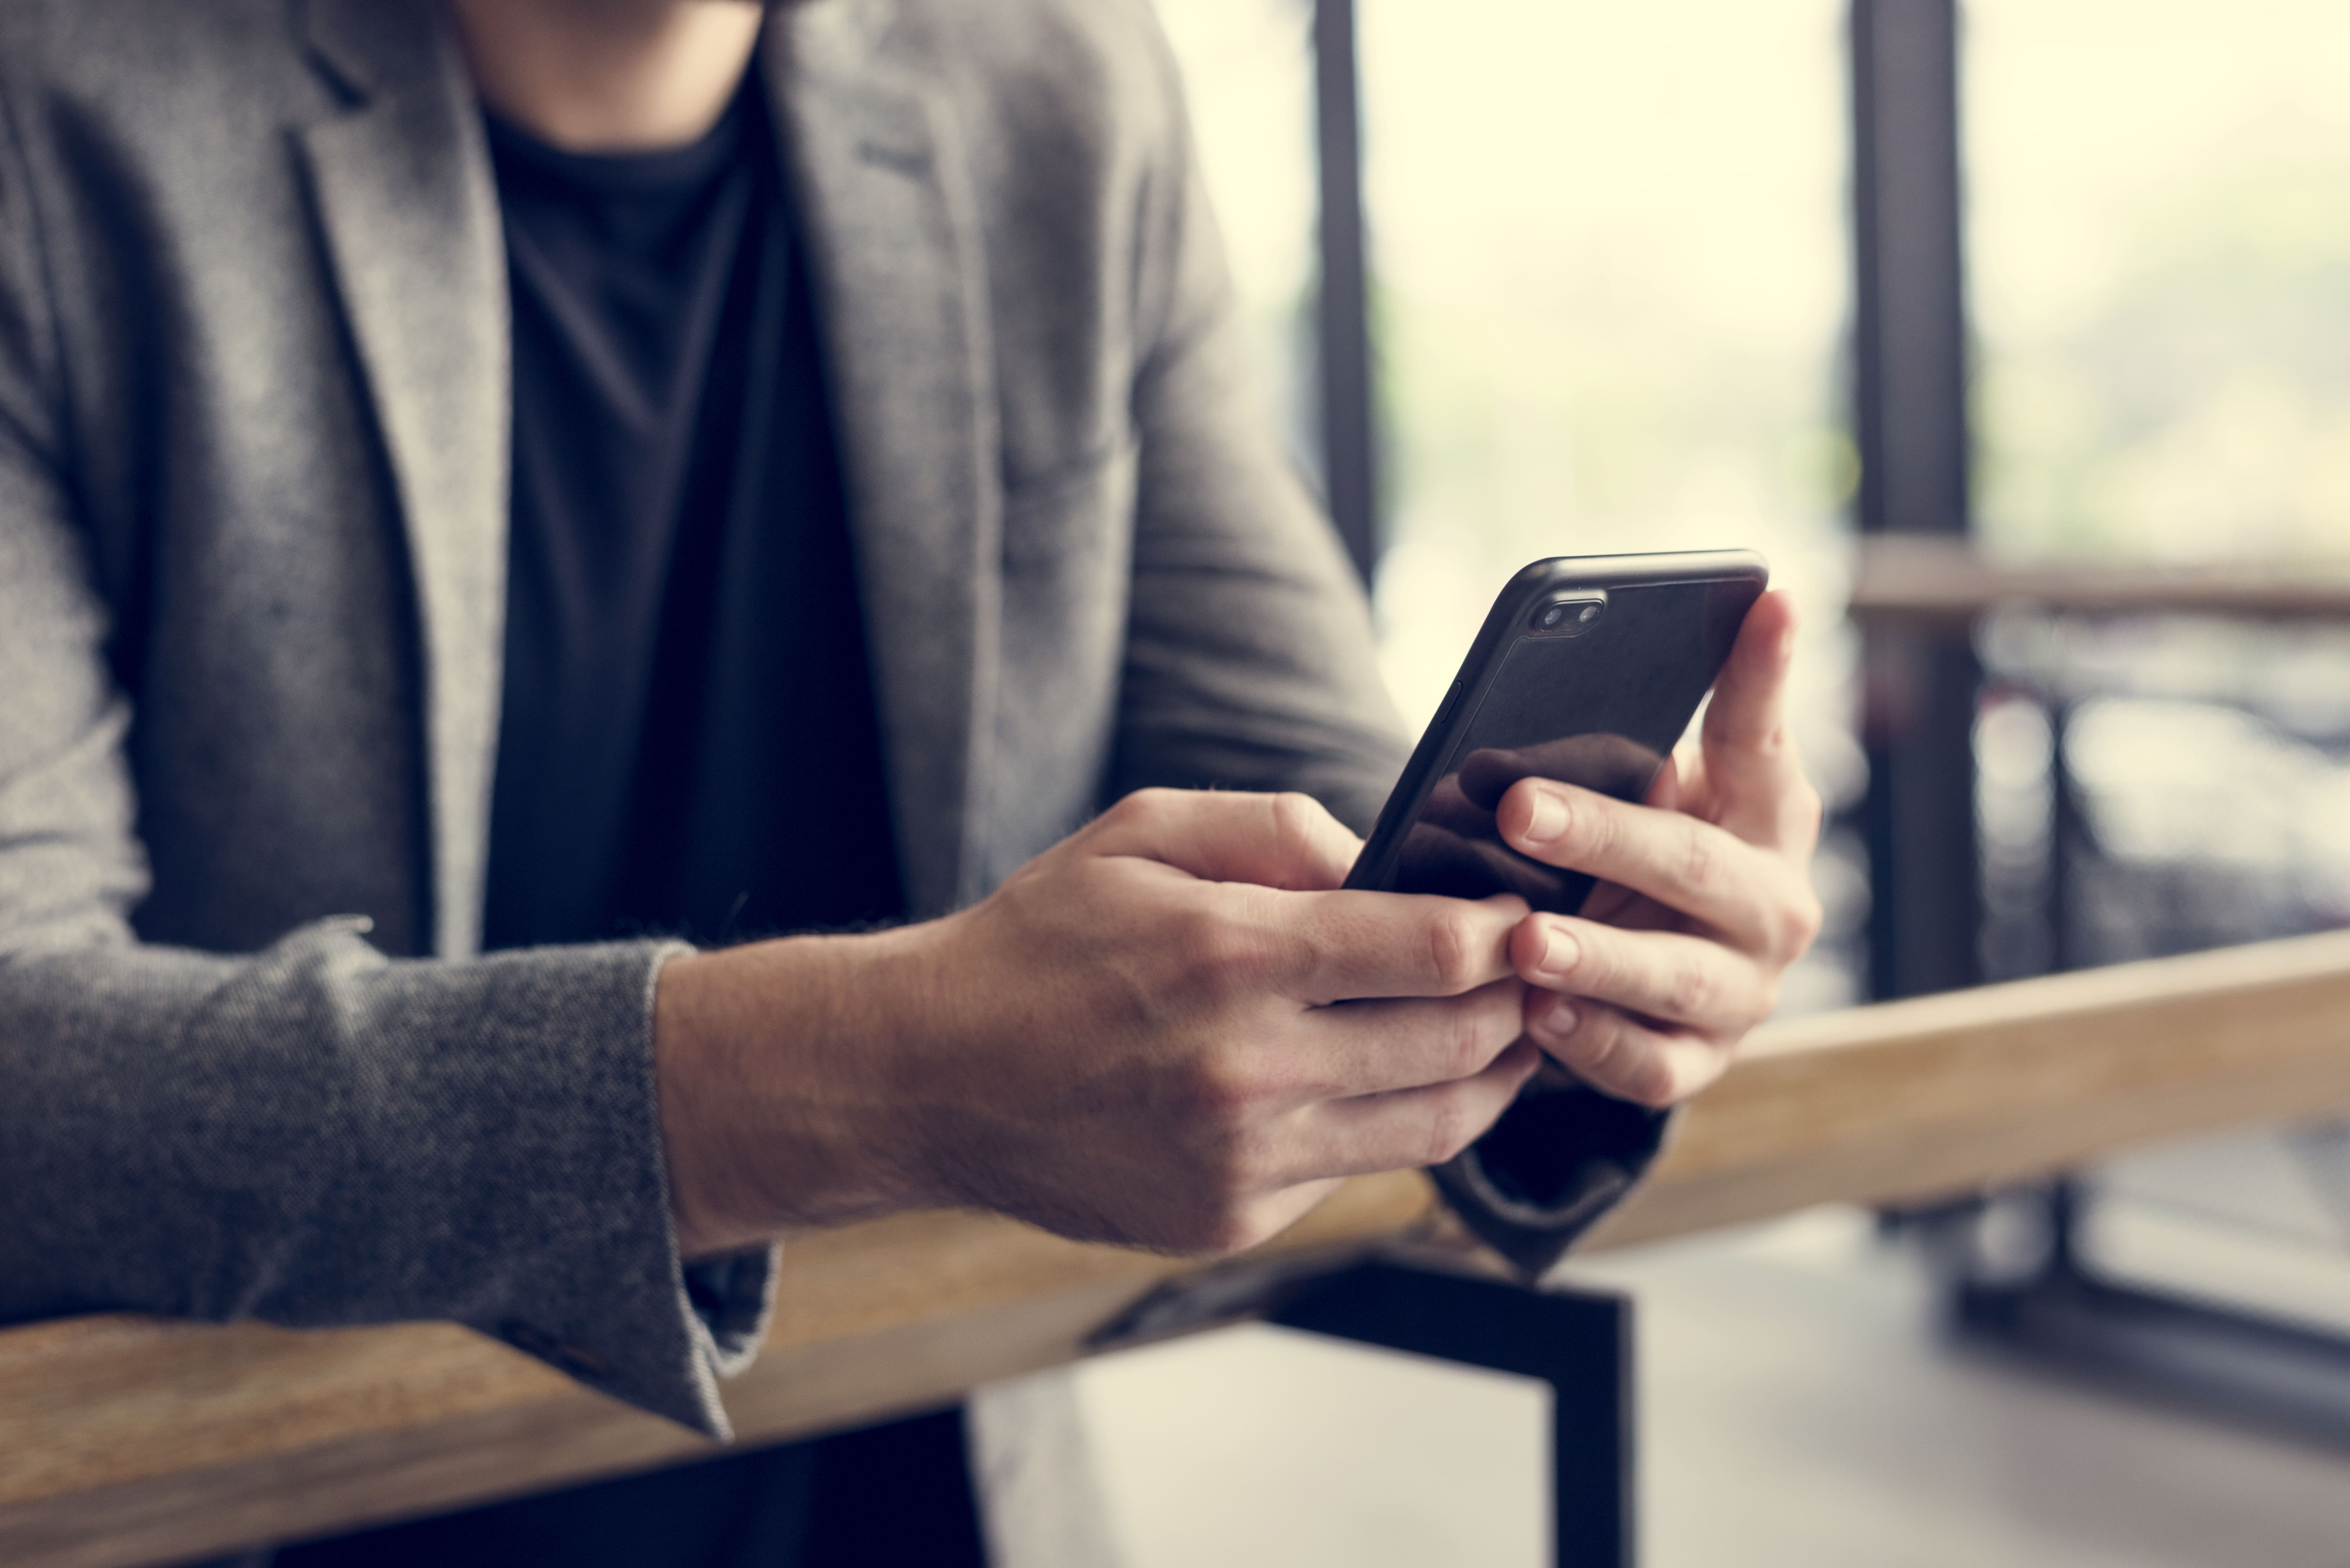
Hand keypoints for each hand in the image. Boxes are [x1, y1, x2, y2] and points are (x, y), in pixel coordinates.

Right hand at [654, 790, 1541, 1257]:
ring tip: (1512, 1036)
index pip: (1431, 949)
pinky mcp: (1226, 1219)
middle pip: (1455, 1042)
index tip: (1532, 916)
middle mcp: (1243, 1068)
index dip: (1507, 933)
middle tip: (1547, 973)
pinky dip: (1391, 1126)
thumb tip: (1386, 860)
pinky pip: (1352, 1171)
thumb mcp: (1139, 834)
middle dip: (1522, 1002)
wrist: (931, 1074)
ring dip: (1492, 1078)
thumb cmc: (1038, 941)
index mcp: (1227, 956)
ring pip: (1430, 1125)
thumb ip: (1274, 830)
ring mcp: (1239, 1159)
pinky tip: (1396, 1083)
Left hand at [1493, 589, 1823, 1106]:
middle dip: (1603, 837)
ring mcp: (1743, 991)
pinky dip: (1593, 1043)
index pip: (1763, 734)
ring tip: (1525, 941)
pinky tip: (1536, 1017)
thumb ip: (1670, 723)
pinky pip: (1650, 1066)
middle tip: (1519, 810)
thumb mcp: (1662, 782)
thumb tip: (1718, 607)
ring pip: (1675, 976)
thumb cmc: (1647, 849)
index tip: (1768, 597)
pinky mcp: (1700, 1060)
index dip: (1763, 670)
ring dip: (1597, 957)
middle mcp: (1772, 904)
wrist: (1658, 971)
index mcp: (1768, 815)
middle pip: (1693, 866)